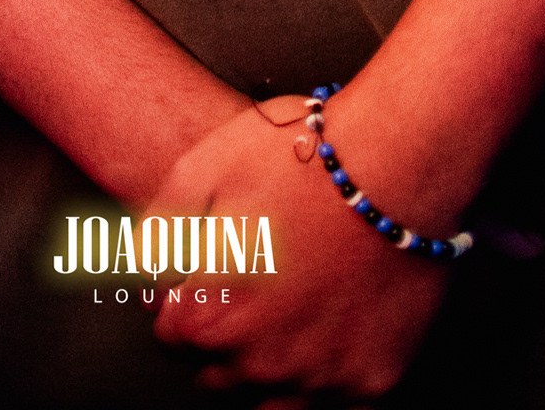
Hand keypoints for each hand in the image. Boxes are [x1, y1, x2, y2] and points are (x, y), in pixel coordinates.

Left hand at [147, 97, 447, 404]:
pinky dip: (325, 374)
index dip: (184, 295)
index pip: (172, 333)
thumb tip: (145, 269)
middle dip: (223, 331)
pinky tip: (330, 329)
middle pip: (217, 370)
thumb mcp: (203, 166)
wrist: (399, 160)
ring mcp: (318, 379)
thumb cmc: (302, 159)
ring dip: (269, 363)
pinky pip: (332, 402)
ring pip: (270, 399)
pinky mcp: (370, 381)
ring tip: (289, 308)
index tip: (207, 270)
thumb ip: (158, 228)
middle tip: (252, 281)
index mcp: (211, 316)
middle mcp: (259, 363)